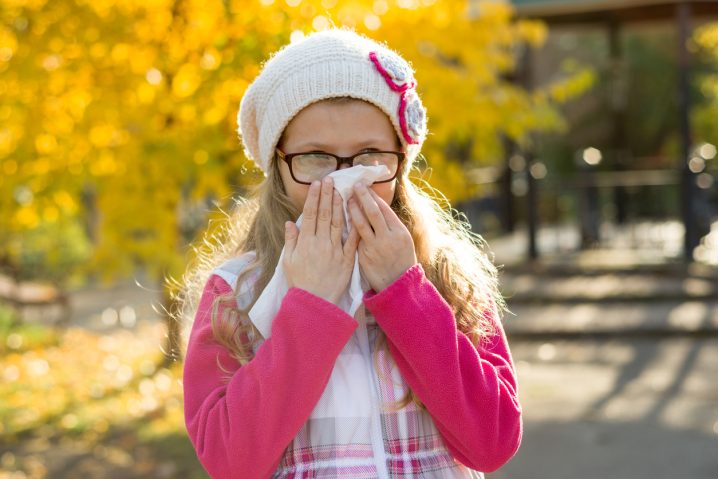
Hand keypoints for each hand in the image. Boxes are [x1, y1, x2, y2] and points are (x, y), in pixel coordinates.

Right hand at [283, 176, 358, 303]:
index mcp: (305, 242)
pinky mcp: (347, 259)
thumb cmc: (299, 282)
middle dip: (327, 195)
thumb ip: (291, 240)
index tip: (316, 184)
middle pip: (324, 214)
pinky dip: (355, 225)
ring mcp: (335, 250)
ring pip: (337, 223)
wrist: (314, 302)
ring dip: (339, 205)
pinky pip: (352, 240)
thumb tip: (290, 222)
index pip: (309, 214)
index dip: (313, 198)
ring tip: (340, 190)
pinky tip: (358, 212)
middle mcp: (320, 242)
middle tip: (330, 179)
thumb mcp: (289, 261)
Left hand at [348, 183, 416, 291]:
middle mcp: (387, 238)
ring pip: (360, 223)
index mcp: (399, 231)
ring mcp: (374, 247)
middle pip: (372, 212)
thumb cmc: (401, 258)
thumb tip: (376, 204)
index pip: (384, 208)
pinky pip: (354, 238)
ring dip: (352, 209)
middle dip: (362, 196)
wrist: (398, 284)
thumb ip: (390, 224)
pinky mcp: (363, 256)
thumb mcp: (403, 239)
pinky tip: (342, 217)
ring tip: (346, 199)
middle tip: (354, 185)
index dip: (373, 196)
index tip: (364, 185)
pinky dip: (349, 226)